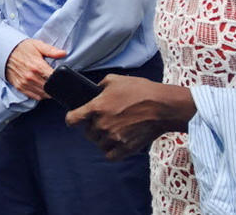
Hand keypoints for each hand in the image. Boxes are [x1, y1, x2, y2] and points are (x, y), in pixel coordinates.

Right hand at [5, 39, 66, 99]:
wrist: (4, 51)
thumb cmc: (21, 48)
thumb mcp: (37, 45)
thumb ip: (51, 50)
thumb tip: (64, 53)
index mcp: (37, 66)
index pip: (54, 78)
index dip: (60, 80)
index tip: (62, 78)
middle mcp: (31, 77)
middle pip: (49, 88)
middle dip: (55, 86)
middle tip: (57, 82)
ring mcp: (24, 83)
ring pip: (42, 94)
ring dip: (48, 92)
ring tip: (50, 85)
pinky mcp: (19, 87)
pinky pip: (34, 96)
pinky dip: (40, 95)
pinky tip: (42, 89)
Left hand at [65, 74, 195, 160]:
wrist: (163, 106)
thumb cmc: (140, 90)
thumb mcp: (115, 80)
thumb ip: (100, 86)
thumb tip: (95, 91)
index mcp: (96, 108)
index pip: (72, 119)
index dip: (72, 118)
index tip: (75, 118)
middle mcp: (102, 125)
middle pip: (87, 133)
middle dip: (92, 127)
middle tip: (102, 121)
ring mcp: (113, 138)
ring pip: (98, 144)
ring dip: (102, 139)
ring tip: (112, 131)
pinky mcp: (126, 148)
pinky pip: (110, 156)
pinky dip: (111, 151)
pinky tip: (116, 144)